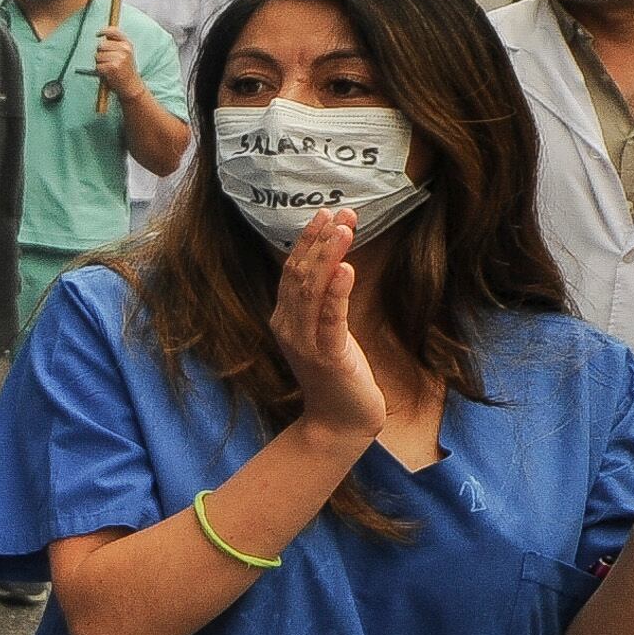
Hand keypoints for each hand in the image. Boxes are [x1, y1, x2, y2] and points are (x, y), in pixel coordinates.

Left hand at [90, 25, 140, 97]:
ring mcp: (119, 58)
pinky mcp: (112, 67)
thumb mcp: (126, 53)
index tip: (98, 34)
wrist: (131, 86)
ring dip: (99, 63)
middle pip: (100, 45)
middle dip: (100, 53)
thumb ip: (116, 44)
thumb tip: (103, 34)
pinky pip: (97, 66)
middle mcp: (124, 49)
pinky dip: (100, 71)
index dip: (104, 31)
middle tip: (108, 62)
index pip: (113, 32)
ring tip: (109, 68)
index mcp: (128, 44)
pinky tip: (108, 74)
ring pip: (97, 56)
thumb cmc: (126, 69)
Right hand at [265, 206, 386, 444]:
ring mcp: (304, 342)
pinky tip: (347, 270)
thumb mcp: (326, 331)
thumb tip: (335, 264)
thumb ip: (324, 302)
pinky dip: (336, 293)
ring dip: (329, 256)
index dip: (308, 241)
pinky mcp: (326, 357)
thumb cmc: (337, 375)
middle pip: (300, 274)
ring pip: (312, 290)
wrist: (339, 421)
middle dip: (320, 241)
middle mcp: (288, 326)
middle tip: (340, 213)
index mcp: (285, 318)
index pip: (292, 271)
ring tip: (345, 230)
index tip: (326, 214)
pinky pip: (329, 320)